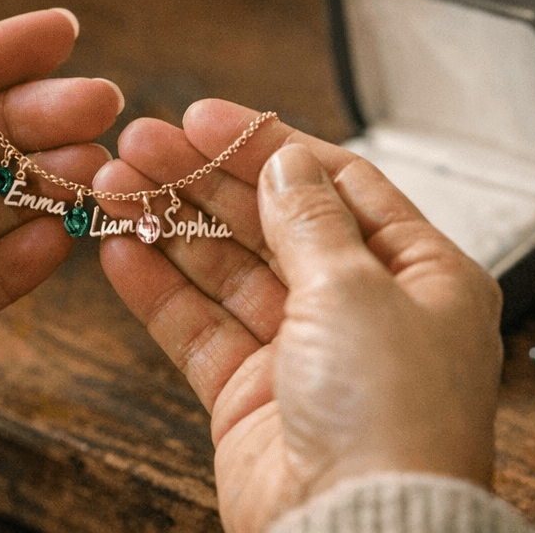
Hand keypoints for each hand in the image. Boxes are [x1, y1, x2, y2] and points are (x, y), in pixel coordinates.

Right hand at [95, 100, 503, 532]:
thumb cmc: (392, 416)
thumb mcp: (357, 287)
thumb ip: (310, 219)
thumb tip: (287, 162)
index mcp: (422, 275)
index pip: (337, 184)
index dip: (267, 145)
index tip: (203, 117)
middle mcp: (366, 310)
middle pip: (273, 222)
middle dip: (204, 180)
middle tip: (138, 143)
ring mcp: (305, 355)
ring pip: (226, 270)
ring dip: (170, 224)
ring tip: (112, 184)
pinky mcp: (252, 398)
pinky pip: (199, 328)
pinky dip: (158, 289)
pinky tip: (118, 248)